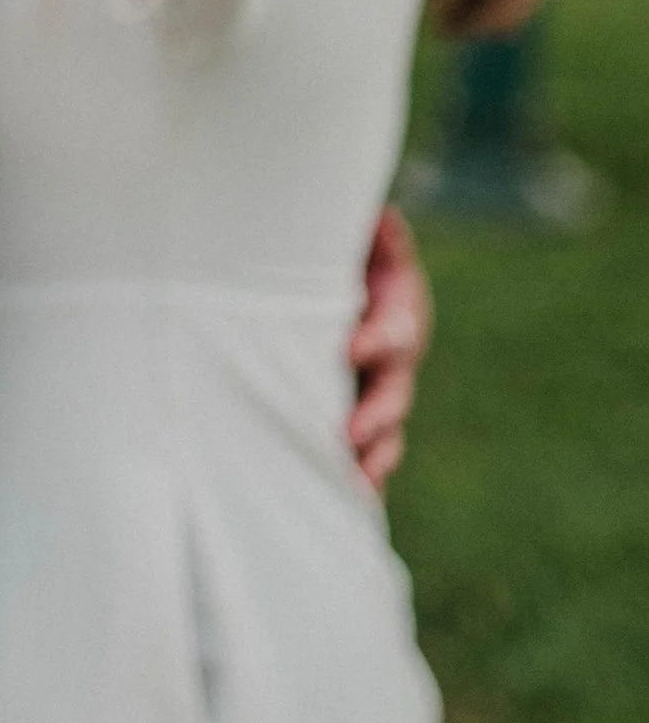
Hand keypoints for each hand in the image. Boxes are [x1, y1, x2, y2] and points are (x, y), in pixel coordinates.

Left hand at [346, 204, 429, 492]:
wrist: (325, 268)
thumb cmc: (332, 244)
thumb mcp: (350, 227)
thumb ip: (369, 226)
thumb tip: (381, 217)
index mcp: (395, 303)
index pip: (396, 325)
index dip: (378, 337)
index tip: (352, 349)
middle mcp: (393, 354)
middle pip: (395, 389)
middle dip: (375, 413)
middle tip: (348, 432)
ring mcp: (378, 389)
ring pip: (384, 432)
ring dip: (369, 459)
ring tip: (348, 484)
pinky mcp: (357, 416)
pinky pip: (364, 456)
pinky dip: (357, 480)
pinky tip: (342, 505)